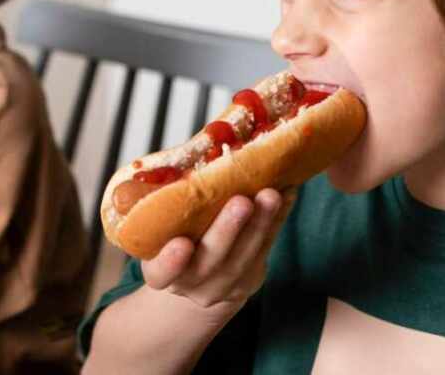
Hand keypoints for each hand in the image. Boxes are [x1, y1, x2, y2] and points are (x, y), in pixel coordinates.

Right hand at [141, 188, 294, 315]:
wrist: (197, 276)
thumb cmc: (174, 236)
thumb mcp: (163, 228)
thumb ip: (172, 206)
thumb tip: (196, 158)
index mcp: (159, 271)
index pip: (160, 274)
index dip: (170, 263)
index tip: (181, 243)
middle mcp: (189, 284)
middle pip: (210, 262)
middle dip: (228, 230)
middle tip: (242, 202)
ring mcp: (222, 287)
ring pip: (244, 258)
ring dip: (260, 223)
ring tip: (271, 194)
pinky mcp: (249, 281)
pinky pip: (264, 250)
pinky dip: (275, 221)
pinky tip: (285, 195)